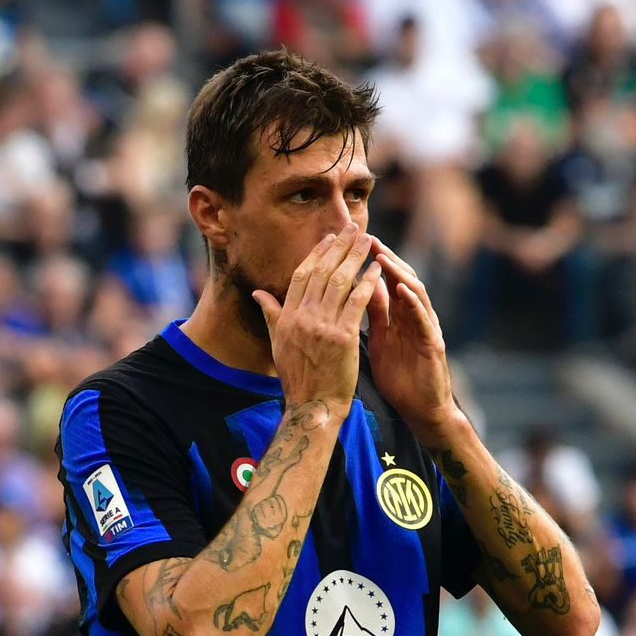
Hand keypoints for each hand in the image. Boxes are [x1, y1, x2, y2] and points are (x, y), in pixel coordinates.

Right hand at [251, 222, 380, 420]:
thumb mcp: (279, 344)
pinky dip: (368, 284)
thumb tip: (258, 293)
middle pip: (322, 272)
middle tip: (352, 228)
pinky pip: (357, 303)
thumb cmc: (298, 378)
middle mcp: (302, 317)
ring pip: (340, 282)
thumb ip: (271, 314)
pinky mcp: (342, 338)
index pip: (301, 275)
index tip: (329, 238)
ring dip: (355, 258)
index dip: (317, 254)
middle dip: (339, 247)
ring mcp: (322, 326)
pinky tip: (377, 269)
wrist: (312, 406)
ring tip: (368, 241)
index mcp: (287, 316)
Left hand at [368, 238, 460, 445]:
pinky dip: (414, 303)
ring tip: (383, 257)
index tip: (351, 244)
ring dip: (399, 273)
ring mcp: (426, 329)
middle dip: (385, 257)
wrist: (421, 411)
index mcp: (399, 316)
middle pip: (402, 278)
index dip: (370, 261)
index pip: (386, 280)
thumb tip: (359, 287)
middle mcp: (415, 317)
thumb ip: (374, 314)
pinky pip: (424, 319)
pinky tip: (402, 289)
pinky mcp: (434, 344)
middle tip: (366, 238)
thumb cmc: (400, 379)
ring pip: (415, 293)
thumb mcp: (381, 341)